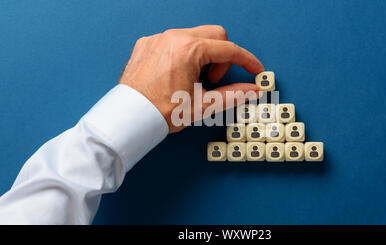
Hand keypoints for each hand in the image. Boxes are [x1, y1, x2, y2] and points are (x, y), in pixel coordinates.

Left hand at [119, 25, 263, 132]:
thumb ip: (232, 94)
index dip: (247, 61)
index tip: (256, 70)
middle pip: (214, 35)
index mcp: (189, 50)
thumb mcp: (203, 105)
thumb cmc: (161, 112)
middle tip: (214, 80)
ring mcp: (158, 38)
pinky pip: (174, 40)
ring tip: (193, 80)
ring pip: (194, 36)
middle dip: (223, 57)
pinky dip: (183, 54)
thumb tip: (252, 90)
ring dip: (203, 55)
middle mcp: (173, 37)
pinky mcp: (146, 43)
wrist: (129, 118)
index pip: (229, 49)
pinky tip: (177, 74)